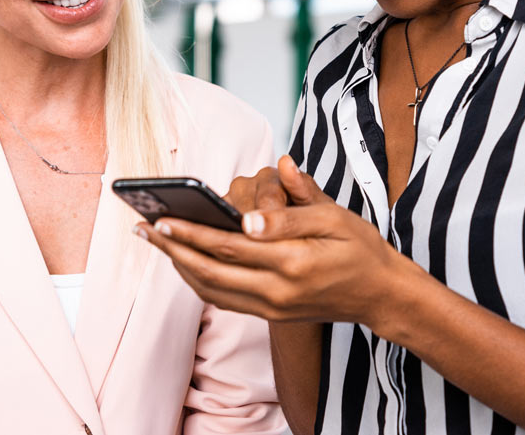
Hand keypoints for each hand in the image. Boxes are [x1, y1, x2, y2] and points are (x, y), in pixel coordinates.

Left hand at [137, 156, 410, 325]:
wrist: (381, 295)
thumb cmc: (360, 248)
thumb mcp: (335, 218)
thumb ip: (294, 208)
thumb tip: (254, 208)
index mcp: (292, 262)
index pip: (228, 247)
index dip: (191, 233)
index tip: (161, 218)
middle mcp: (277, 292)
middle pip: (209, 271)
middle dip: (172, 249)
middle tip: (143, 228)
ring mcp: (271, 308)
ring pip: (211, 290)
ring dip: (179, 265)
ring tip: (156, 241)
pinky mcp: (270, 315)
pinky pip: (223, 299)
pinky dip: (198, 280)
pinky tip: (185, 259)